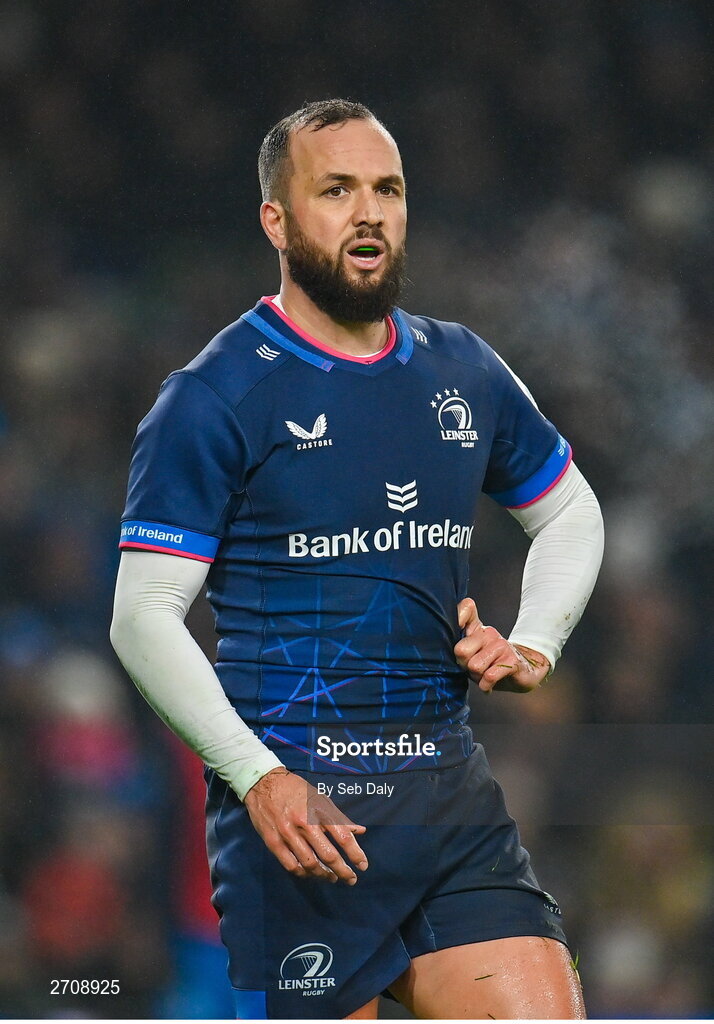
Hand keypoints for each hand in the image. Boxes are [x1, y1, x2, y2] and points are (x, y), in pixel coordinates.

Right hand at [243, 768, 367, 884]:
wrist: (263, 783)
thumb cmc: (295, 789)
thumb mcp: (320, 797)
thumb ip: (339, 817)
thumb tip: (360, 831)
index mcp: (319, 809)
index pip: (343, 836)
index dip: (355, 854)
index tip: (363, 865)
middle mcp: (304, 822)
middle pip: (328, 854)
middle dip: (343, 870)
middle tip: (351, 879)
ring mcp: (287, 833)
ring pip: (310, 864)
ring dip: (324, 875)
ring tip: (332, 877)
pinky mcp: (273, 841)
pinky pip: (291, 865)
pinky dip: (304, 873)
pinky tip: (311, 874)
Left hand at [455, 598, 549, 692]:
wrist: (523, 671)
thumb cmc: (490, 663)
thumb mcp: (471, 654)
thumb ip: (457, 646)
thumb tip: (443, 649)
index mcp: (476, 628)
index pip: (466, 608)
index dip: (459, 615)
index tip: (458, 627)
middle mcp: (489, 633)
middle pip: (461, 650)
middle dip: (463, 665)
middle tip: (471, 669)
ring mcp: (502, 645)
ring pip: (475, 666)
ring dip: (476, 677)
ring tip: (483, 676)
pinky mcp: (512, 660)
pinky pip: (490, 676)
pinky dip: (486, 685)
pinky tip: (489, 684)